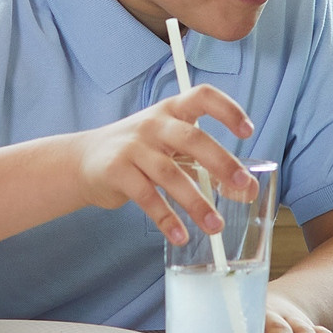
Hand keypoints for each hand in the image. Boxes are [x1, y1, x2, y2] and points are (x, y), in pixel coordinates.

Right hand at [70, 87, 254, 246]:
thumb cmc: (139, 153)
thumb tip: (247, 189)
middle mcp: (154, 124)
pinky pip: (147, 197)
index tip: (248, 131)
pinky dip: (166, 219)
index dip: (228, 110)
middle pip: (192, 138)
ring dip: (196, 203)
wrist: (83, 161)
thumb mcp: (171, 148)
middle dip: (221, 162)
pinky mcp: (117, 171)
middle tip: (243, 186)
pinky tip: (181, 236)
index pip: (203, 97)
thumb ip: (207, 165)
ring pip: (170, 174)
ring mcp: (133, 147)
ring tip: (215, 226)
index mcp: (172, 111)